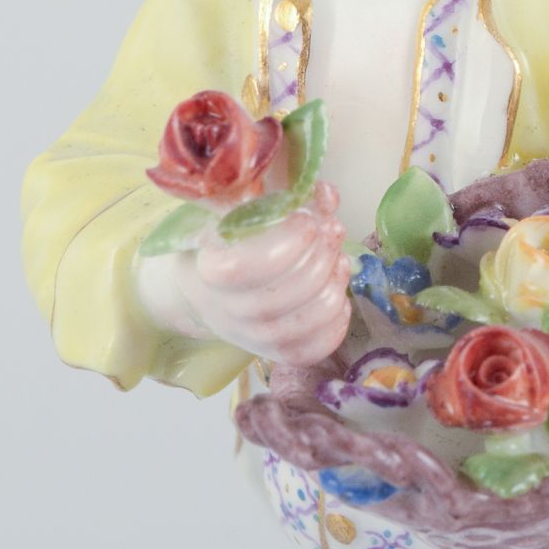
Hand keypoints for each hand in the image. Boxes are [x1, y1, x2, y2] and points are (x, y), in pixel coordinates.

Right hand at [136, 181, 352, 366]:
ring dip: (331, 288)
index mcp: (209, 269)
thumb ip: (286, 197)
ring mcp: (250, 337)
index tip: (305, 219)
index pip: (238, 270)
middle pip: (276, 300)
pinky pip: (311, 351)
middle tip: (332, 232)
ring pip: (298, 327)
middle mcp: (226, 311)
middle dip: (318, 261)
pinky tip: (339, 294)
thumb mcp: (245, 210)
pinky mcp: (274, 353)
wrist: (209, 286)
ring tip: (340, 260)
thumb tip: (326, 194)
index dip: (283, 245)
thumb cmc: (232, 239)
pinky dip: (335, 323)